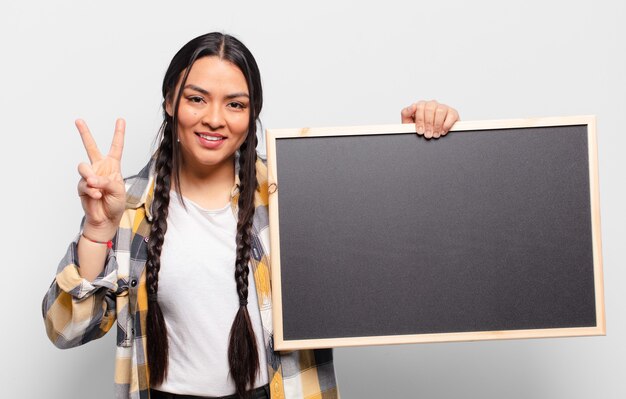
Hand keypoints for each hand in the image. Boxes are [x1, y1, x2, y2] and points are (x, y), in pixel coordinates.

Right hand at [75, 118, 126, 237]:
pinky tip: (96, 196)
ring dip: (90, 177)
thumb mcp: (118, 190)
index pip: (116, 147)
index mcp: (113, 166)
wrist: (106, 219)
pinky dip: (91, 190)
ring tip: (97, 187)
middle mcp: (100, 168)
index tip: (120, 120)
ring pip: (83, 167)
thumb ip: (107, 181)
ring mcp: (89, 176)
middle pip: (91, 147)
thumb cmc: (115, 204)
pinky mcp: (82, 186)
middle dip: (84, 133)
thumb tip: (91, 178)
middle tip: (78, 120)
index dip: (118, 133)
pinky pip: (83, 183)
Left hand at [401, 100, 459, 138]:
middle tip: (428, 134)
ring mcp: (442, 107)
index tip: (420, 131)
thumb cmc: (421, 131)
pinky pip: (451, 115)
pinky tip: (443, 131)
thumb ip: (406, 114)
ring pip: (440, 110)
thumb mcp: (409, 124)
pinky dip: (447, 124)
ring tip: (435, 134)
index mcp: (421, 106)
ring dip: (437, 124)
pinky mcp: (452, 112)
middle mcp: (432, 105)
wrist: (432, 140)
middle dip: (428, 123)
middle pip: (429, 108)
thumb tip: (412, 106)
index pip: (419, 107)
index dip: (419, 120)